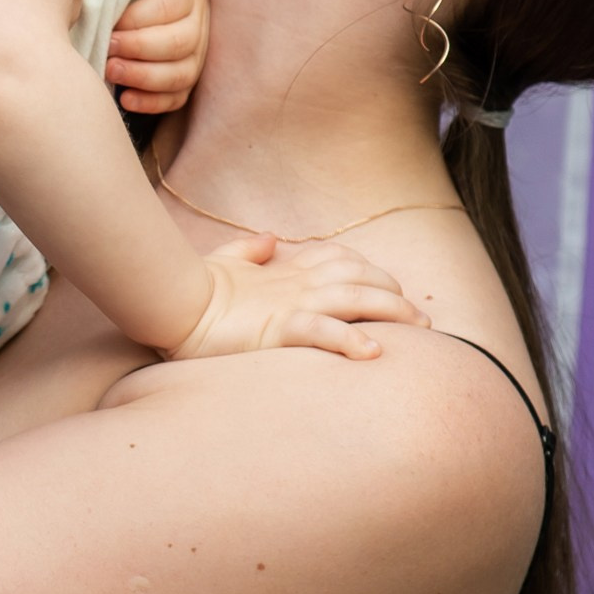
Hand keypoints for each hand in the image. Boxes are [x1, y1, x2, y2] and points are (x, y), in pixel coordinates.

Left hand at [106, 0, 209, 114]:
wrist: (151, 8)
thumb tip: (85, 2)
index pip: (168, 6)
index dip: (136, 18)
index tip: (108, 25)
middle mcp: (198, 26)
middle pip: (178, 42)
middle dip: (138, 48)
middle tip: (108, 49)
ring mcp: (197, 57)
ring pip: (181, 74)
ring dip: (143, 77)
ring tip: (111, 72)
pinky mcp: (188, 84)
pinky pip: (176, 98)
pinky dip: (151, 102)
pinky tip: (125, 99)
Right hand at [169, 235, 427, 362]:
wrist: (171, 304)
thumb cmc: (193, 288)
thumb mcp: (225, 263)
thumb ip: (248, 250)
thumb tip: (267, 240)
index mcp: (288, 268)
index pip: (344, 260)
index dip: (373, 272)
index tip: (393, 292)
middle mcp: (298, 282)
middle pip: (362, 278)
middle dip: (396, 295)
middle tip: (422, 320)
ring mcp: (292, 303)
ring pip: (356, 298)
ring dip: (394, 312)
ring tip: (421, 330)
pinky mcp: (279, 328)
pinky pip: (324, 331)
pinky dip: (352, 340)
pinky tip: (374, 352)